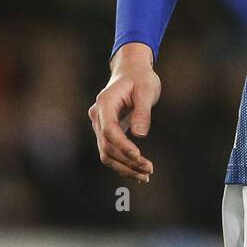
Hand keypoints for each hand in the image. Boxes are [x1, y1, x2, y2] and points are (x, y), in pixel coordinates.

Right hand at [88, 42, 160, 182]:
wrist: (132, 71)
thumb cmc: (141, 78)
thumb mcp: (147, 90)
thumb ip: (142, 112)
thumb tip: (139, 135)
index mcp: (105, 103)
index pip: (109, 129)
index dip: (123, 145)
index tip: (138, 156)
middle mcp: (98, 116)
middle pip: (107, 146)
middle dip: (127, 161)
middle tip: (149, 170)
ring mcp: (100, 125)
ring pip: (107, 153)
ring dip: (125, 167)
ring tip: (145, 175)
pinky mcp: (107, 132)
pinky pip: (111, 151)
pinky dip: (124, 164)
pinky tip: (139, 174)